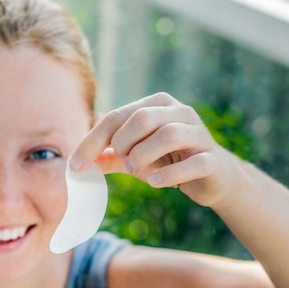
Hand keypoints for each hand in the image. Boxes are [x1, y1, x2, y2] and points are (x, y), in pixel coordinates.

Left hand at [70, 92, 239, 207]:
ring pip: (169, 134)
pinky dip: (170, 174)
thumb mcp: (134, 156)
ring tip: (135, 170)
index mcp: (156, 105)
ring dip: (144, 155)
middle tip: (121, 161)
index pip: (116, 117)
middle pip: (142, 118)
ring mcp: (199, 134)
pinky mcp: (212, 159)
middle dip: (123, 142)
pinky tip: (154, 182)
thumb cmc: (168, 161)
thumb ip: (108, 156)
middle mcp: (179, 112)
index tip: (76, 166)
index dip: (92, 141)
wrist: (212, 177)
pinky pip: (193, 163)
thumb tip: (77, 164)